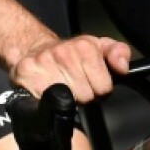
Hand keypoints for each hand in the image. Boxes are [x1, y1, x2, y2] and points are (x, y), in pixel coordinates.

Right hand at [9, 35, 130, 103]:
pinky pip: (45, 103)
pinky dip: (47, 103)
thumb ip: (119, 53)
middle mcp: (63, 53)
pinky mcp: (26, 75)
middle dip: (82, 94)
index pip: (104, 88)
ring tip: (60, 86)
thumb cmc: (70, 54)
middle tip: (73, 84)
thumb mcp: (99, 48)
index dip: (99, 87)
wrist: (34, 48)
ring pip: (67, 102)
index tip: (90, 80)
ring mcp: (44, 63)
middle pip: (86, 96)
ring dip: (65, 99)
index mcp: (85, 46)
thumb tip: (123, 67)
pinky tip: (46, 92)